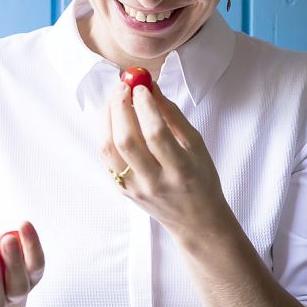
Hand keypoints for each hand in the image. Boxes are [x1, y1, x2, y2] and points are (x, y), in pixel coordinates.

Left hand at [101, 82, 233, 239]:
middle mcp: (154, 182)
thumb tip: (151, 87)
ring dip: (107, 118)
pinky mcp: (122, 190)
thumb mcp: (196, 145)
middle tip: (124, 85)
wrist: (195, 221)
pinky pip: (107, 158)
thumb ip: (173, 116)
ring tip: (115, 98)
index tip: (141, 85)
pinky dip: (106, 133)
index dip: (145, 106)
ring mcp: (135, 189)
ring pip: (109, 149)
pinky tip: (113, 118)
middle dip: (121, 107)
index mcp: (180, 170)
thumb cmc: (200, 178)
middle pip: (126, 140)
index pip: (156, 134)